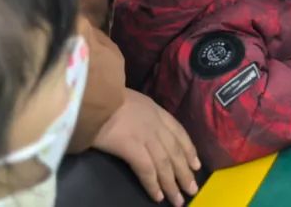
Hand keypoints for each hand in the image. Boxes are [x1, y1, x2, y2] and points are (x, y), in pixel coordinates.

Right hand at [93, 89, 200, 205]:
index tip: (196, 164)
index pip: (179, 132)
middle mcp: (156, 123)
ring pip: (165, 163)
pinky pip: (147, 170)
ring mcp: (146, 135)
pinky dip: (153, 184)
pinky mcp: (132, 147)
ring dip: (172, 184)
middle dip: (185, 172)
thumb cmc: (107, 96)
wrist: (94, 95)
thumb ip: (142, 114)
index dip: (189, 150)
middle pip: (175, 151)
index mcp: (156, 110)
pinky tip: (158, 197)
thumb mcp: (132, 98)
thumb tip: (144, 127)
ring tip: (178, 200)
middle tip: (192, 189)